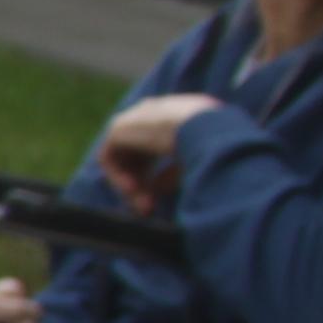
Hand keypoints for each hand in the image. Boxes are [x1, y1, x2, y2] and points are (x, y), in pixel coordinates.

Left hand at [95, 93, 220, 213]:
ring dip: (132, 186)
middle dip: (142, 185)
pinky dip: (118, 178)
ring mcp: (136, 116)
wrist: (208, 128)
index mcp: (179, 114)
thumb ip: (172, 174)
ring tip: (144, 205)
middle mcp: (156, 112)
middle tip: (148, 209)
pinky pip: (110, 158)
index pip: (159, 146)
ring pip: (124, 158)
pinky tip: (132, 191)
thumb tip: (155, 190)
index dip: (156, 176)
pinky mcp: (119, 126)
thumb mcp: (195, 162)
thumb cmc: (213, 146)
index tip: (160, 199)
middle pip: (139, 154)